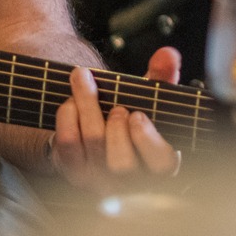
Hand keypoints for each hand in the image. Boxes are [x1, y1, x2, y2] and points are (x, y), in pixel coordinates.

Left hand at [52, 46, 182, 191]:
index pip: (161, 163)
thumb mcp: (154, 101)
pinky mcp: (73, 172)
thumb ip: (164, 78)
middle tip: (117, 106)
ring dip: (88, 106)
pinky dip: (68, 116)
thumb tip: (167, 54)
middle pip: (121, 161)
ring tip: (85, 80)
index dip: (147, 140)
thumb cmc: (135, 120)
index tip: (138, 116)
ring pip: (93, 144)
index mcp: (161, 165)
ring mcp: (99, 179)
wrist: (102, 140)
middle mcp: (130, 180)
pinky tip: (72, 101)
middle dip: (116, 128)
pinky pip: (67, 143)